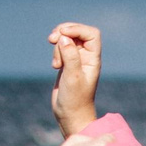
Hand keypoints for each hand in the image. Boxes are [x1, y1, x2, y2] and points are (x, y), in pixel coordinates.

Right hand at [48, 20, 100, 137]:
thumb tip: (64, 38)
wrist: (70, 115)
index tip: (63, 34)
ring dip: (57, 46)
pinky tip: (55, 67)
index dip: (77, 29)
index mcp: (93, 59)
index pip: (91, 34)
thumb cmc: (75, 100)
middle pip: (77, 33)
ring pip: (66, 40)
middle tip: (51, 39)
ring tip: (56, 64)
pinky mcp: (67, 64)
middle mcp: (86, 57)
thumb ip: (70, 56)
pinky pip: (61, 50)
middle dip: (63, 32)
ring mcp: (76, 60)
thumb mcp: (72, 77)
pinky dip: (55, 53)